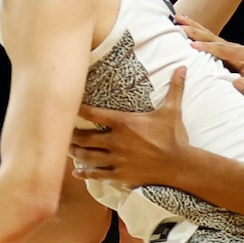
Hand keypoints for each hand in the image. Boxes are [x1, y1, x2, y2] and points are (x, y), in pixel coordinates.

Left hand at [70, 66, 190, 188]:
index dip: (78, 110)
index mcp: (124, 123)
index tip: (68, 107)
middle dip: (71, 135)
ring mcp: (117, 159)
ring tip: (66, 150)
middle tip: (60, 133)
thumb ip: (175, 88)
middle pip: (84, 138)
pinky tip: (76, 172)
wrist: (180, 165)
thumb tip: (183, 67)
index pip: (93, 114)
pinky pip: (98, 175)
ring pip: (88, 157)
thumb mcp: (173, 111)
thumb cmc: (175, 137)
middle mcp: (116, 141)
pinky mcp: (120, 175)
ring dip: (75, 153)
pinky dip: (85, 173)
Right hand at [175, 16, 243, 97]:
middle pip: (213, 37)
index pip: (222, 49)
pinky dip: (198, 32)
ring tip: (178, 18)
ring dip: (193, 26)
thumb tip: (238, 82)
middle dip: (195, 31)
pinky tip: (188, 26)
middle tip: (179, 26)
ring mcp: (231, 48)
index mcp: (243, 55)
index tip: (192, 46)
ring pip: (210, 35)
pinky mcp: (227, 50)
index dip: (207, 47)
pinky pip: (210, 40)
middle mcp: (237, 48)